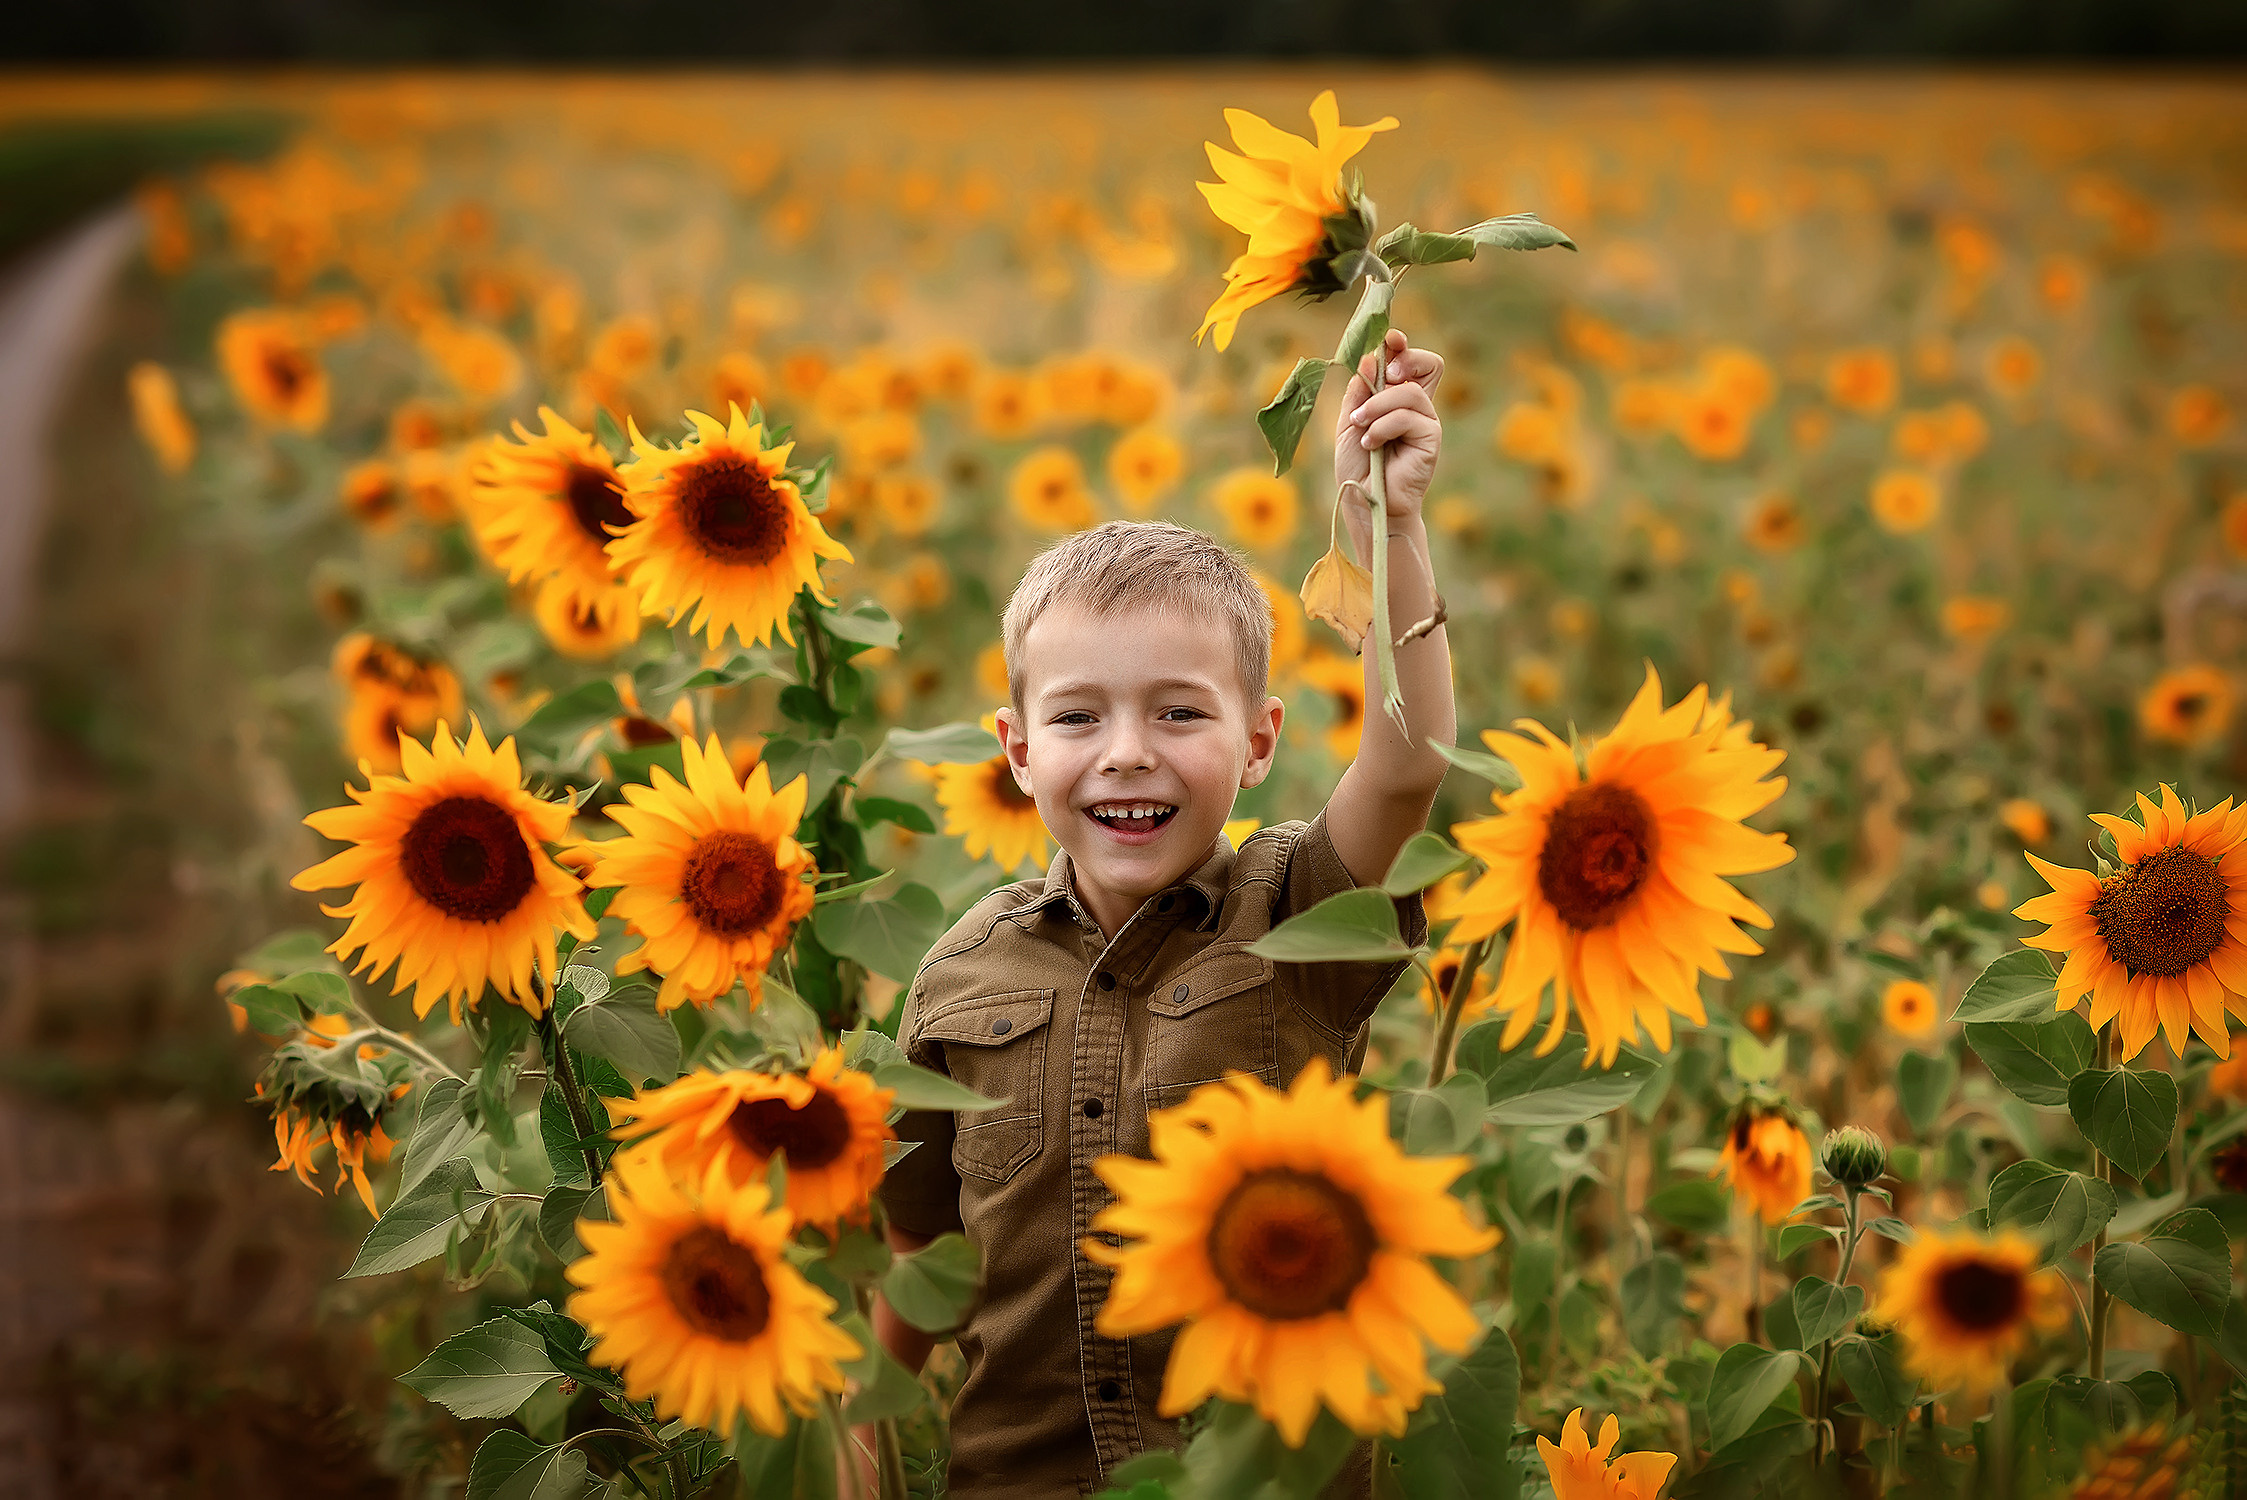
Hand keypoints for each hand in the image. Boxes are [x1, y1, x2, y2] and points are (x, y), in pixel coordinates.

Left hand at [1333, 328, 1443, 520]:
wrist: (1364, 502)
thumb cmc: (1357, 466)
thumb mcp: (1349, 421)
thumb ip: (1359, 391)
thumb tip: (1370, 358)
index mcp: (1397, 399)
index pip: (1410, 361)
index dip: (1402, 345)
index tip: (1388, 338)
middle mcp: (1417, 407)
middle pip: (1430, 363)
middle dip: (1405, 361)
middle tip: (1385, 376)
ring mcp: (1426, 422)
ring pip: (1410, 391)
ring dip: (1378, 406)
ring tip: (1361, 427)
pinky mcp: (1431, 439)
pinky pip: (1409, 416)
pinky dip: (1384, 426)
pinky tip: (1371, 444)